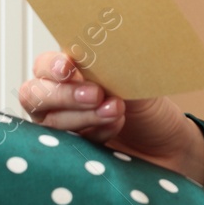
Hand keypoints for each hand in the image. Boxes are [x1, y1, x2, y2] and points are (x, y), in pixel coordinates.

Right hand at [19, 50, 203, 184]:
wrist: (168, 145)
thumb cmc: (150, 107)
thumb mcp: (137, 79)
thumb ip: (114, 66)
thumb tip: (103, 52)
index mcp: (73, 70)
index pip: (45, 65)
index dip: (51, 66)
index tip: (68, 68)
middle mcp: (61, 98)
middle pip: (35, 94)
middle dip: (65, 94)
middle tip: (96, 94)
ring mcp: (63, 126)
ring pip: (51, 121)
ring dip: (84, 115)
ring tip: (117, 111)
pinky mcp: (72, 152)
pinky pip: (68, 143)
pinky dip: (93, 133)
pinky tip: (116, 126)